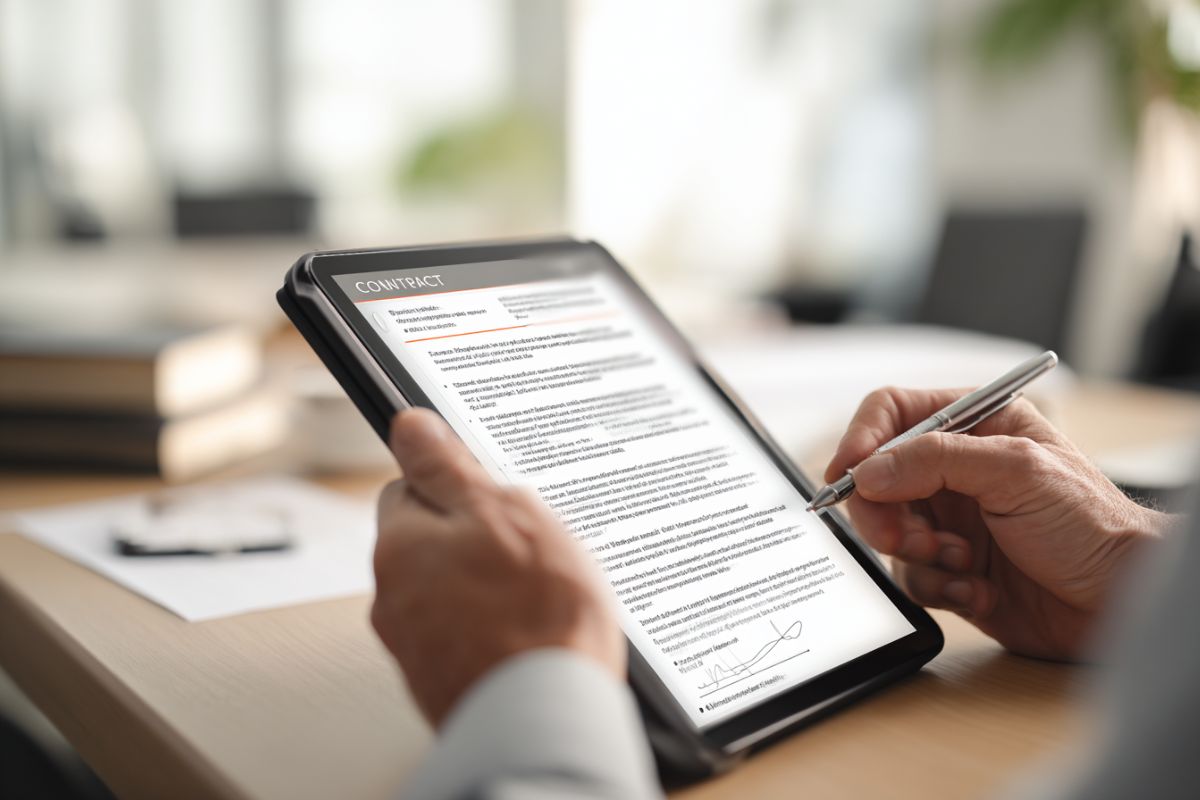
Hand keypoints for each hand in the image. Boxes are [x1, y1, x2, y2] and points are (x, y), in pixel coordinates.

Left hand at [370, 408, 624, 726]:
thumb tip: (409, 425)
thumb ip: (448, 468)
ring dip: (484, 584)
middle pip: (430, 541)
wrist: (548, 718)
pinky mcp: (442, 681)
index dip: (457, 485)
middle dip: (472, 536)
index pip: (409, 488)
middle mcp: (393, 598)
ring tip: (536, 593)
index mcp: (399, 546)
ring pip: (449, 589)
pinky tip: (530, 631)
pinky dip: (492, 627)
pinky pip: (465, 634)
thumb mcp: (501, 514)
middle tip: (525, 544)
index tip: (492, 494)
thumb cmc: (535, 616)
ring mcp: (415, 646)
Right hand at [825, 387, 1168, 660]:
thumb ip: (935, 461)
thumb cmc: (1091, 524)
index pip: (892, 413)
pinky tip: (979, 588)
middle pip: (877, 479)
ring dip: (919, 554)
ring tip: (963, 564)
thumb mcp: (1016, 472)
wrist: (1120, 599)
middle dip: (885, 513)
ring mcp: (951, 520)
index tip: (846, 474)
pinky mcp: (951, 567)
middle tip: (905, 537)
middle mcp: (956, 470)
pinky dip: (938, 586)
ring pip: (889, 531)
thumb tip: (867, 470)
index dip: (862, 440)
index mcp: (975, 425)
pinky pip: (911, 576)